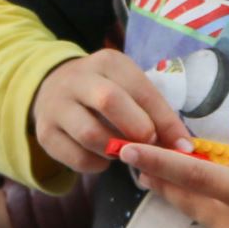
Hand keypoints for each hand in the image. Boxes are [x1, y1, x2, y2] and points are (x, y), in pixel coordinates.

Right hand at [30, 49, 189, 177]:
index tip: (183, 146)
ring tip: (125, 152)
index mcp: (107, 62)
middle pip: (109, 101)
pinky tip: (103, 158)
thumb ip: (154, 114)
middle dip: (137, 129)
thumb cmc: (105, 93)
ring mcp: (57, 105)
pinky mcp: (45, 133)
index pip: (141, 89)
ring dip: (115, 151)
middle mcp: (78, 78)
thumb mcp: (129, 90)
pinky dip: (97, 165)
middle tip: (150, 146)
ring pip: (90, 134)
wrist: (52, 90)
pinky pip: (76, 157)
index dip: (165, 120)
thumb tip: (183, 147)